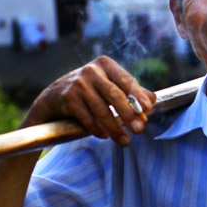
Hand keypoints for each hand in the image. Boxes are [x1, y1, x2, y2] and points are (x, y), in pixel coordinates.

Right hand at [23, 56, 155, 146]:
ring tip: (124, 141)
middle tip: (139, 130)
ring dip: (114, 128)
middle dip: (129, 114)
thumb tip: (153, 99)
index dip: (138, 96)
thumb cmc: (87, 92)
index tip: (147, 110)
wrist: (53, 98)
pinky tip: (104, 136)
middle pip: (115, 95)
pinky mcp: (68, 98)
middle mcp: (92, 71)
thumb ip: (130, 91)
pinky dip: (97, 129)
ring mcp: (78, 83)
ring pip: (102, 110)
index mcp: (105, 64)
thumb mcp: (108, 86)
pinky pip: (87, 117)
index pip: (126, 80)